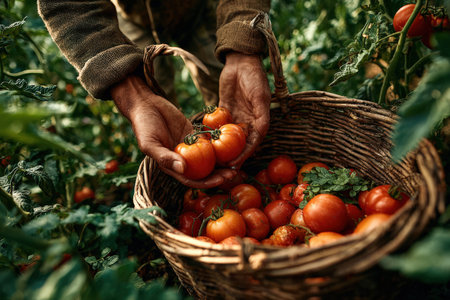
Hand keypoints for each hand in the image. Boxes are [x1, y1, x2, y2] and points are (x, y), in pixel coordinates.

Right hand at [111, 74, 235, 187]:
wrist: (145, 104)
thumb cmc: (143, 126)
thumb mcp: (150, 143)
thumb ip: (165, 157)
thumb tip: (183, 170)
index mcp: (172, 166)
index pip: (192, 180)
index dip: (207, 183)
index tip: (221, 181)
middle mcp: (183, 159)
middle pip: (204, 171)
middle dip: (219, 174)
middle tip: (234, 173)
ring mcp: (189, 147)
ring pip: (209, 158)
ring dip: (222, 161)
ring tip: (237, 160)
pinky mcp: (194, 134)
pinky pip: (209, 140)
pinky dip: (220, 143)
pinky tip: (233, 142)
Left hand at [219, 52, 270, 166]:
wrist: (241, 61)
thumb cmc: (254, 78)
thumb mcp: (260, 97)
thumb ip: (262, 115)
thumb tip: (262, 133)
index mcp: (259, 121)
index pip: (252, 143)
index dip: (245, 155)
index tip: (235, 165)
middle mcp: (247, 122)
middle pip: (240, 144)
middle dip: (232, 156)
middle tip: (221, 167)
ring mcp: (235, 116)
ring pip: (228, 137)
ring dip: (221, 148)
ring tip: (211, 159)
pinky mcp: (224, 110)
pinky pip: (217, 124)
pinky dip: (212, 133)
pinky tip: (203, 142)